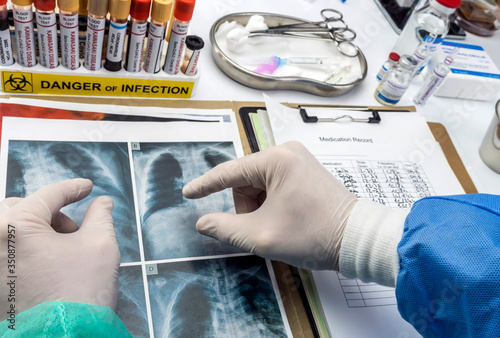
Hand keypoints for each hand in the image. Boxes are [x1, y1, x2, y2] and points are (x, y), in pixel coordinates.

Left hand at [0, 179, 119, 320]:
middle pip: (22, 209)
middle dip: (51, 214)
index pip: (48, 195)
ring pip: (12, 230)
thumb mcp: (100, 244)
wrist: (66, 336)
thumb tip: (102, 203)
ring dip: (39, 231)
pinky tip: (52, 262)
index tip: (88, 187)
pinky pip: (7, 252)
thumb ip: (101, 216)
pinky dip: (29, 249)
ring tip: (66, 250)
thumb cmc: (80, 291)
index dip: (73, 188)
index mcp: (14, 226)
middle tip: (75, 229)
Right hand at [183, 141, 356, 269]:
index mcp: (276, 160)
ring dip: (260, 209)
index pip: (229, 172)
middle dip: (247, 208)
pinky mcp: (306, 171)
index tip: (187, 193)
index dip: (205, 185)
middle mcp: (287, 152)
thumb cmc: (311, 234)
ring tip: (279, 226)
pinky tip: (286, 219)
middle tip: (263, 229)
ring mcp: (299, 160)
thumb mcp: (261, 235)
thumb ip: (225, 228)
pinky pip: (275, 186)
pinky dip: (272, 205)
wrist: (358, 239)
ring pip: (260, 186)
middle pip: (246, 182)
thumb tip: (203, 223)